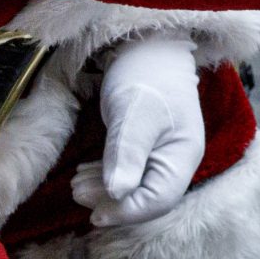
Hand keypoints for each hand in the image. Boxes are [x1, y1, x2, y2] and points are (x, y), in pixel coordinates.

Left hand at [81, 36, 202, 227]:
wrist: (148, 46)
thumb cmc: (145, 75)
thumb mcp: (133, 113)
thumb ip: (127, 154)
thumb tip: (118, 193)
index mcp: (183, 156)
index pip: (158, 201)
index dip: (127, 212)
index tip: (95, 213)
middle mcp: (176, 161)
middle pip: (147, 199)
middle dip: (111, 202)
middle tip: (77, 191)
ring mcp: (162, 155)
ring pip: (136, 189)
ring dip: (105, 192)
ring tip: (76, 184)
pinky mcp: (146, 148)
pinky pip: (129, 175)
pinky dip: (107, 179)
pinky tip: (86, 173)